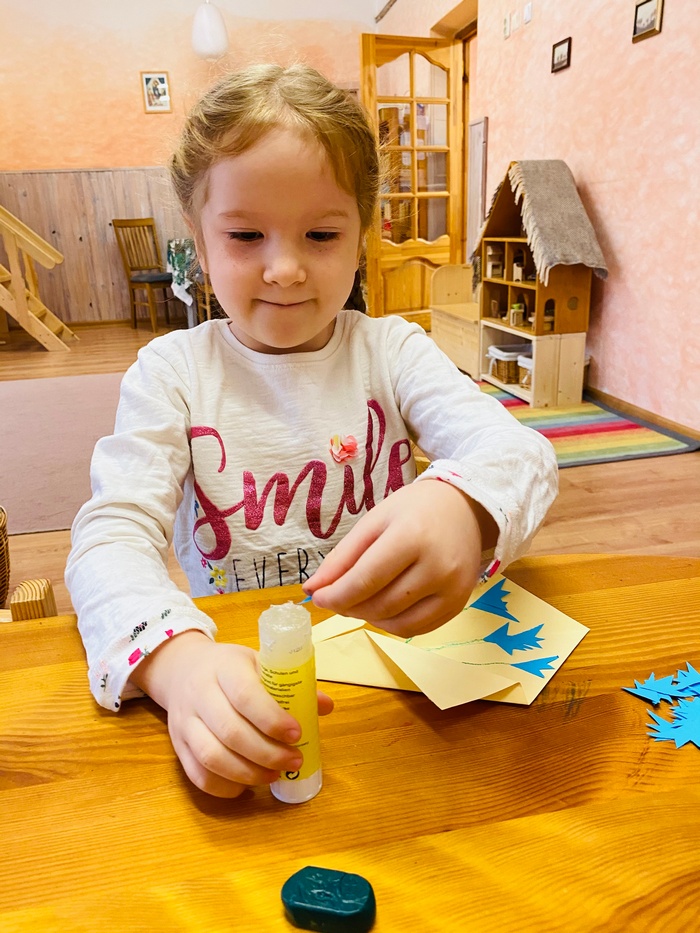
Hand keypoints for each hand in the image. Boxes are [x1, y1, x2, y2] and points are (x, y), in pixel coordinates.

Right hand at [130, 631, 332, 797]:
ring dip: (248, 773)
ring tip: (274, 775)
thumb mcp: (259, 662)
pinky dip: (225, 787)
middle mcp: (199, 694)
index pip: (245, 695)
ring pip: (211, 756)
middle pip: (230, 731)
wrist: (182, 669)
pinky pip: (198, 775)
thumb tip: (325, 706)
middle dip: (267, 753)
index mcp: (224, 667)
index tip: (296, 734)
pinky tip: (247, 785)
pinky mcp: (177, 746)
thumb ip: (291, 683)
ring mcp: (185, 722)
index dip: (271, 719)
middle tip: (294, 760)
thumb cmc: (231, 668)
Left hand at [304, 480, 496, 636]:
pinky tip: (382, 607)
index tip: (316, 597)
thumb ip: (342, 557)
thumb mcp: (374, 521)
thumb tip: (312, 590)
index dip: (335, 595)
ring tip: (358, 601)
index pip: (365, 580)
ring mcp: (452, 589)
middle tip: (335, 598)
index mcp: (411, 536)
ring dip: (368, 618)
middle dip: (348, 607)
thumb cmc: (414, 509)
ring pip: (397, 623)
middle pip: (380, 604)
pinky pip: (417, 629)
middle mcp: (437, 567)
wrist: (465, 508)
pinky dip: (391, 624)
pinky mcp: (459, 604)